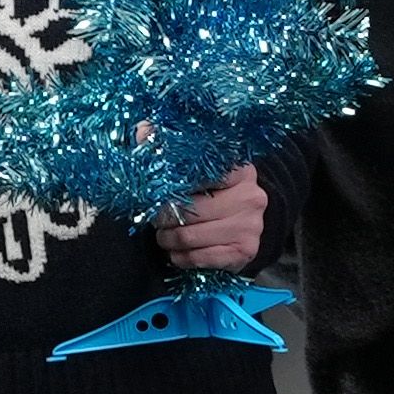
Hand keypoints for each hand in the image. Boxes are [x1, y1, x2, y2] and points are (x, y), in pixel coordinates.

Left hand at [150, 163, 266, 271]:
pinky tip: (178, 251)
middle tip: (156, 219)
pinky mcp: (244, 251)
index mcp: (241, 172)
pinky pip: (197, 257)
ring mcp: (250, 227)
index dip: (174, 184)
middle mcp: (250, 198)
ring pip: (188, 236)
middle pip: (190, 210)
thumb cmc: (219, 195)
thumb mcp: (204, 171)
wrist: (247, 224)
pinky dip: (180, 257)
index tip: (160, 191)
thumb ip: (174, 152)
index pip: (201, 174)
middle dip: (163, 218)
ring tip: (165, 235)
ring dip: (168, 239)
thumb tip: (142, 135)